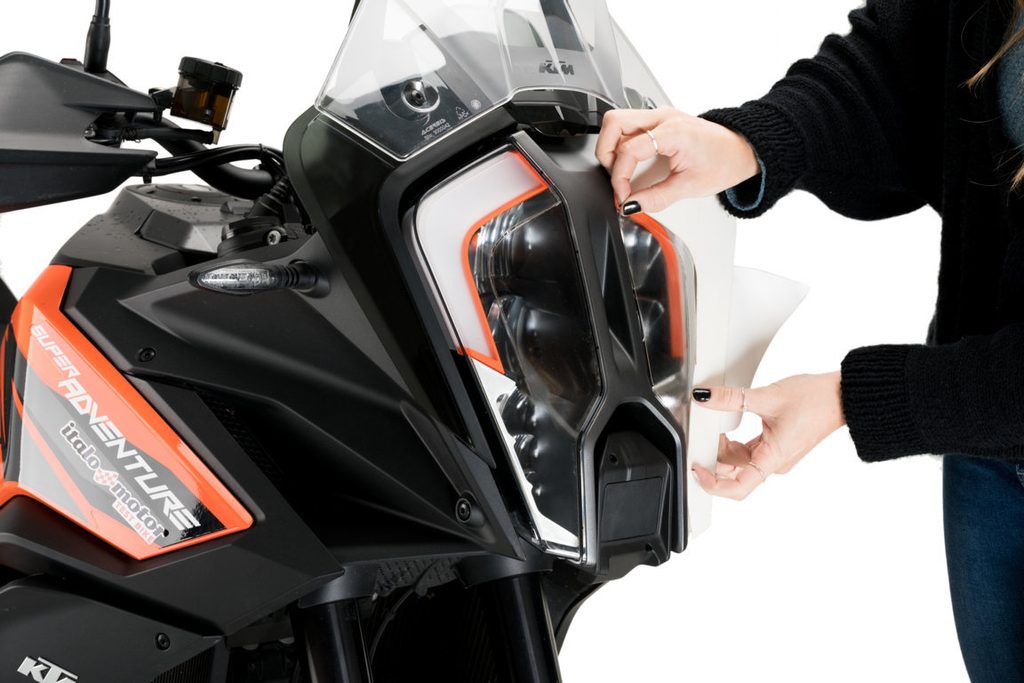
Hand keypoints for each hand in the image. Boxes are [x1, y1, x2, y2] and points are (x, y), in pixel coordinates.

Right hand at [594, 107, 759, 212]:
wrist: (741, 150)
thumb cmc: (724, 162)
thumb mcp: (689, 187)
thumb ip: (656, 198)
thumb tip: (632, 206)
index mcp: (673, 132)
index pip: (628, 150)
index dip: (620, 177)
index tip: (625, 195)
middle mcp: (663, 117)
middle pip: (613, 123)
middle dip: (606, 154)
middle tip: (616, 178)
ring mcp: (659, 115)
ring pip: (617, 121)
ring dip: (611, 147)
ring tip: (623, 170)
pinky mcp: (657, 120)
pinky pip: (628, 126)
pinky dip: (622, 144)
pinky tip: (632, 162)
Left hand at [691, 372, 845, 499]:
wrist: (842, 395)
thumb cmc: (816, 400)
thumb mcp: (767, 396)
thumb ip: (732, 398)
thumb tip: (705, 397)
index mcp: (773, 458)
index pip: (739, 487)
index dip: (714, 484)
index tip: (697, 470)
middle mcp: (774, 462)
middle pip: (735, 473)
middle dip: (715, 459)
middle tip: (703, 438)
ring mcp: (775, 455)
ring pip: (740, 462)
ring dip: (724, 449)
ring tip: (715, 427)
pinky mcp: (776, 446)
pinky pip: (749, 452)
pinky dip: (734, 443)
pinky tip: (727, 428)